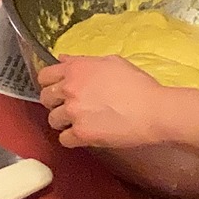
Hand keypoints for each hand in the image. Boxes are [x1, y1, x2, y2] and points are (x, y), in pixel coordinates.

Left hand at [37, 55, 172, 148]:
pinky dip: (72, 139)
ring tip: (78, 123)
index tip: (56, 89)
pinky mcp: (82, 133)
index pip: (44, 75)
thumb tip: (63, 59)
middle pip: (45, 98)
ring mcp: (74, 112)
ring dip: (63, 122)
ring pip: (52, 120)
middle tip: (68, 107)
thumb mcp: (111, 62)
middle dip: (54, 103)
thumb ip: (83, 61)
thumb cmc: (138, 85)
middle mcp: (70, 89)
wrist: (154, 110)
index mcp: (76, 69)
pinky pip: (64, 139)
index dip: (49, 83)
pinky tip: (83, 136)